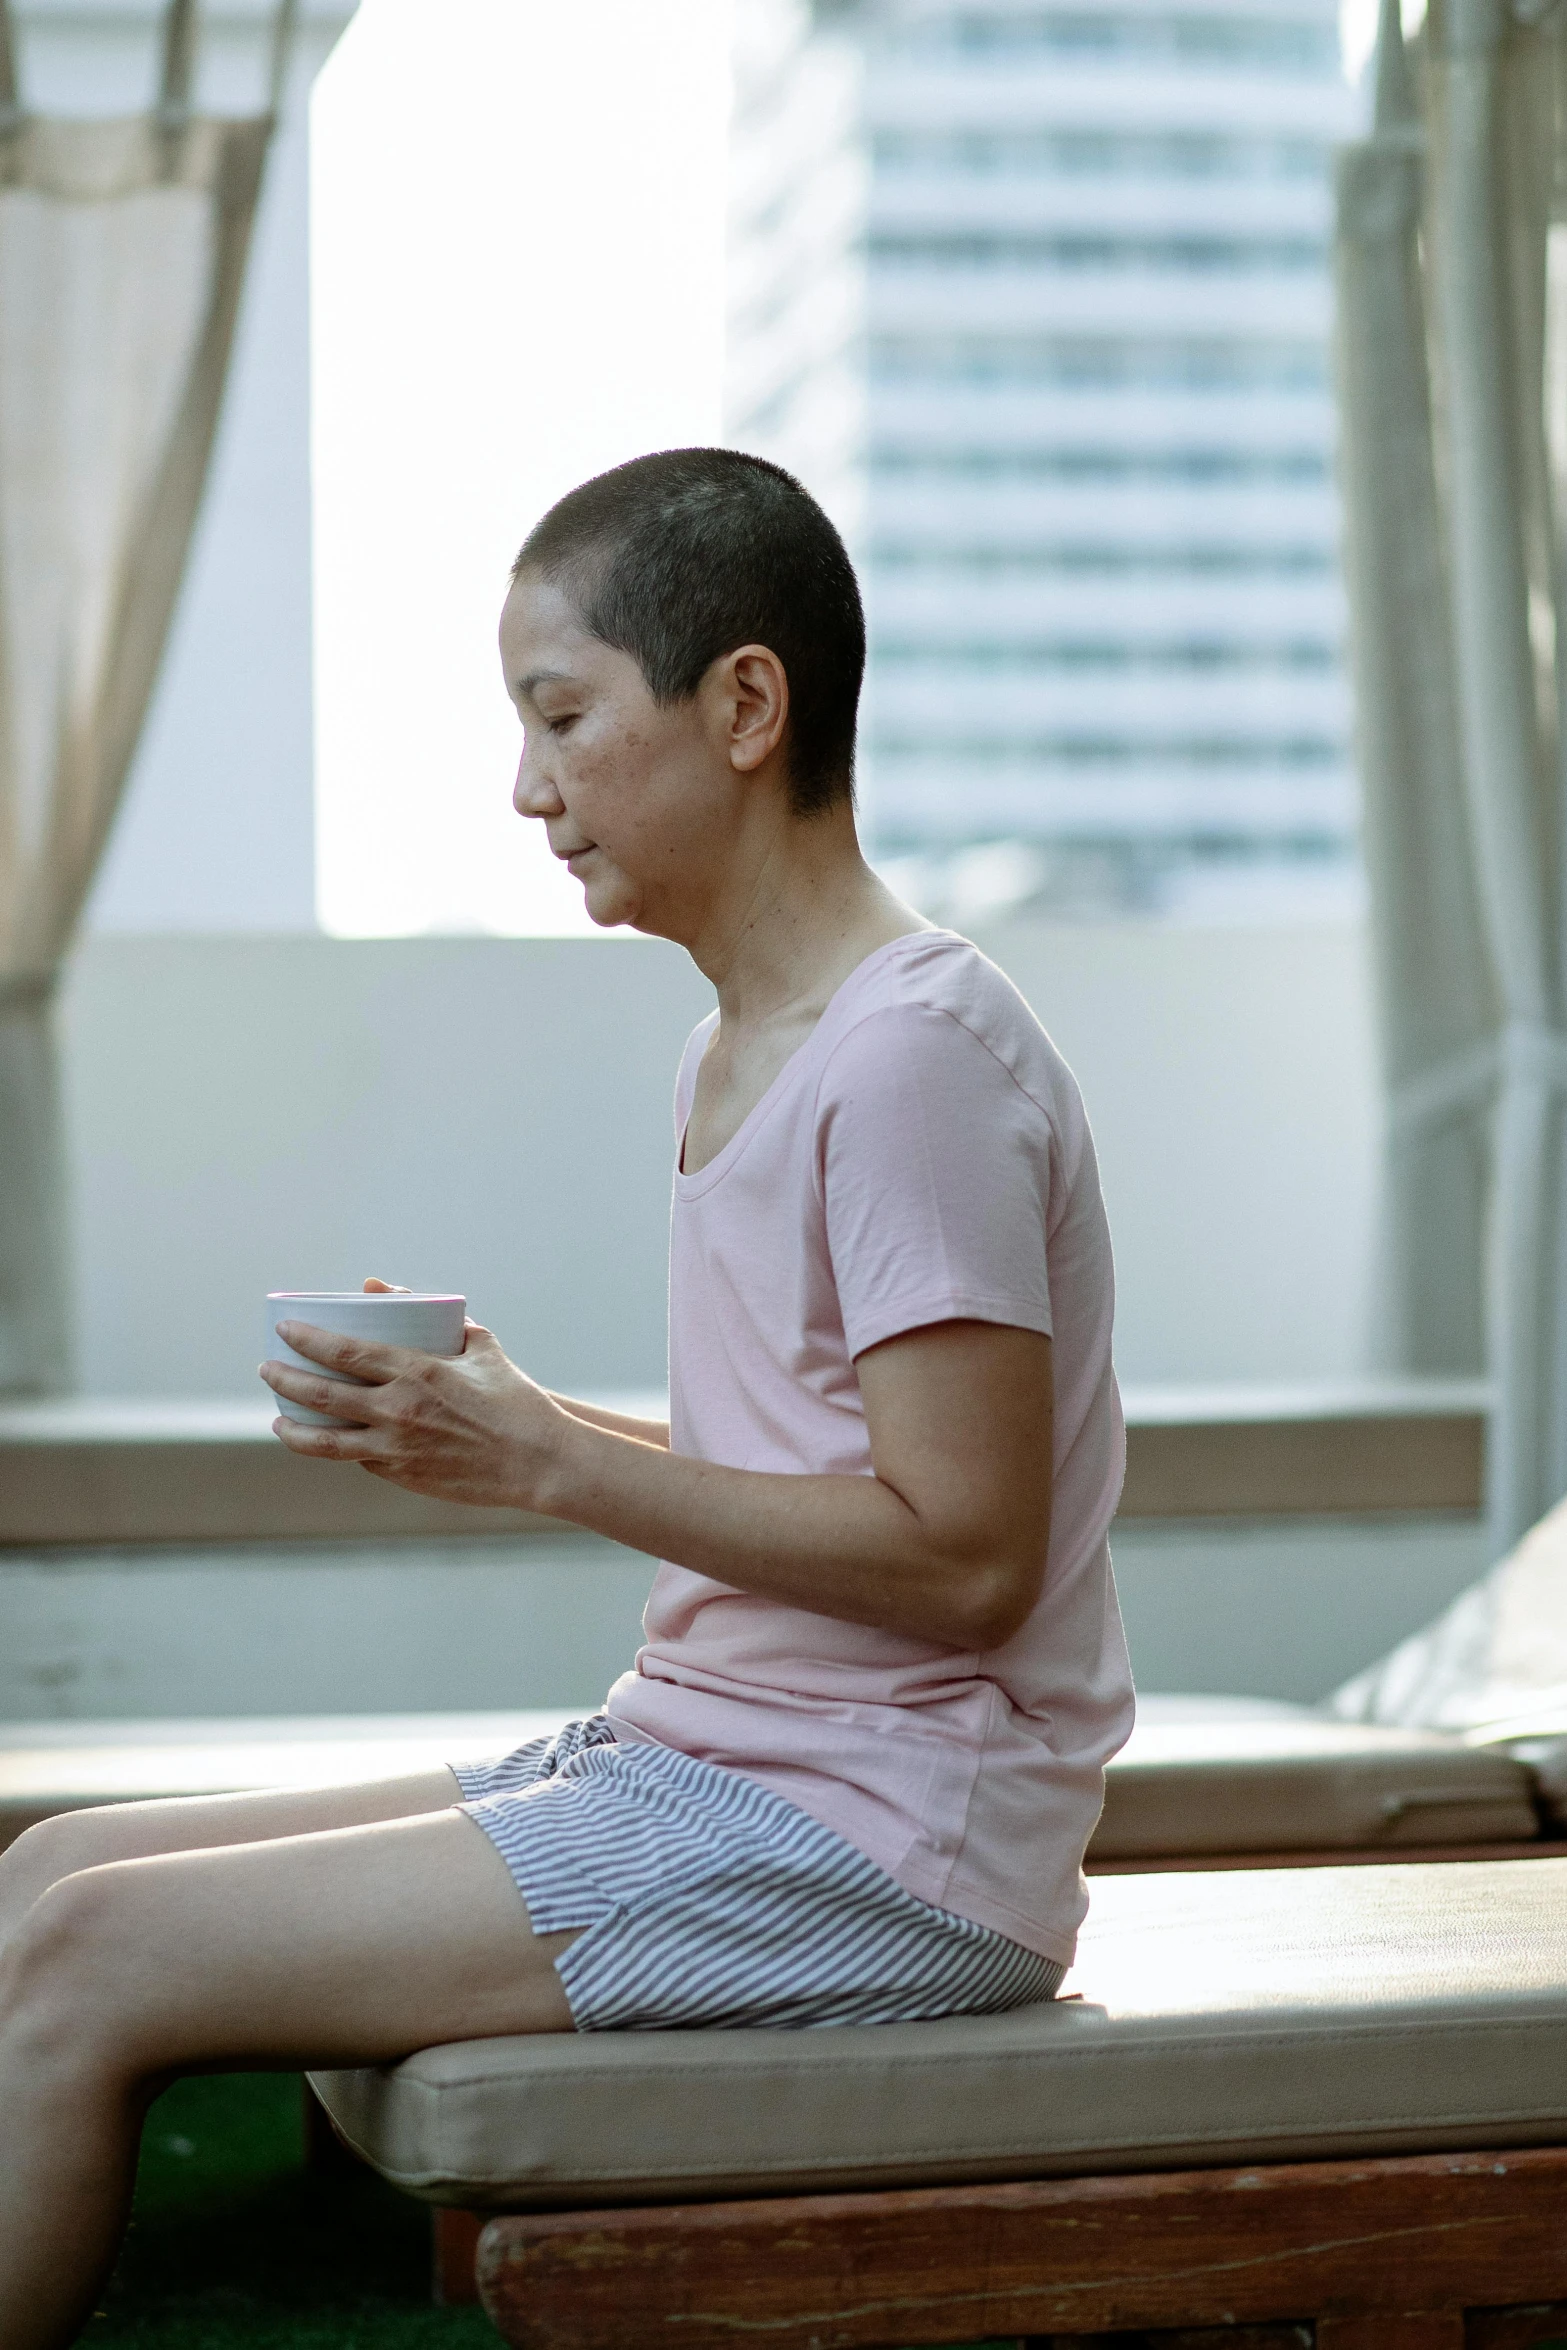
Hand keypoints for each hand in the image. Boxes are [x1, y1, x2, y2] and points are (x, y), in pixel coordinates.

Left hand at [259, 1316, 569, 1511]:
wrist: (538, 1461)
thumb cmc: (513, 1397)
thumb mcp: (480, 1345)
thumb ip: (433, 1314)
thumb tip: (378, 1290)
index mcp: (416, 1372)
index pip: (343, 1351)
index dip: (305, 1339)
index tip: (283, 1330)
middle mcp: (398, 1411)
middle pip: (320, 1394)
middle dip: (283, 1378)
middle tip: (267, 1368)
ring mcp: (396, 1449)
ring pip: (324, 1442)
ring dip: (292, 1428)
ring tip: (278, 1418)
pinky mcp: (401, 1477)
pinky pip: (357, 1459)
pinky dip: (339, 1447)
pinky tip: (328, 1439)